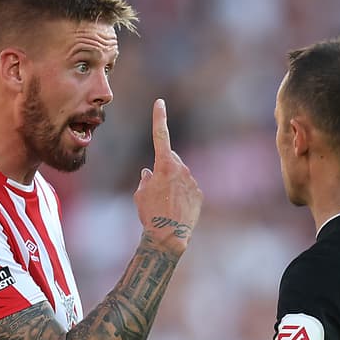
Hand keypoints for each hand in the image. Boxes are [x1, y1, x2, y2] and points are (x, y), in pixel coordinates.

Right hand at [136, 99, 201, 256]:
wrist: (170, 237)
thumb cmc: (151, 214)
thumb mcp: (140, 195)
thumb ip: (145, 179)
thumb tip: (149, 173)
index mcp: (164, 165)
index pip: (160, 136)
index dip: (159, 118)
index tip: (160, 102)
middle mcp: (181, 169)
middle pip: (170, 159)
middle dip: (163, 167)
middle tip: (155, 190)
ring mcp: (192, 181)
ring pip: (180, 175)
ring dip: (172, 183)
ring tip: (166, 204)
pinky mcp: (199, 193)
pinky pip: (188, 188)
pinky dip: (181, 195)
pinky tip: (176, 210)